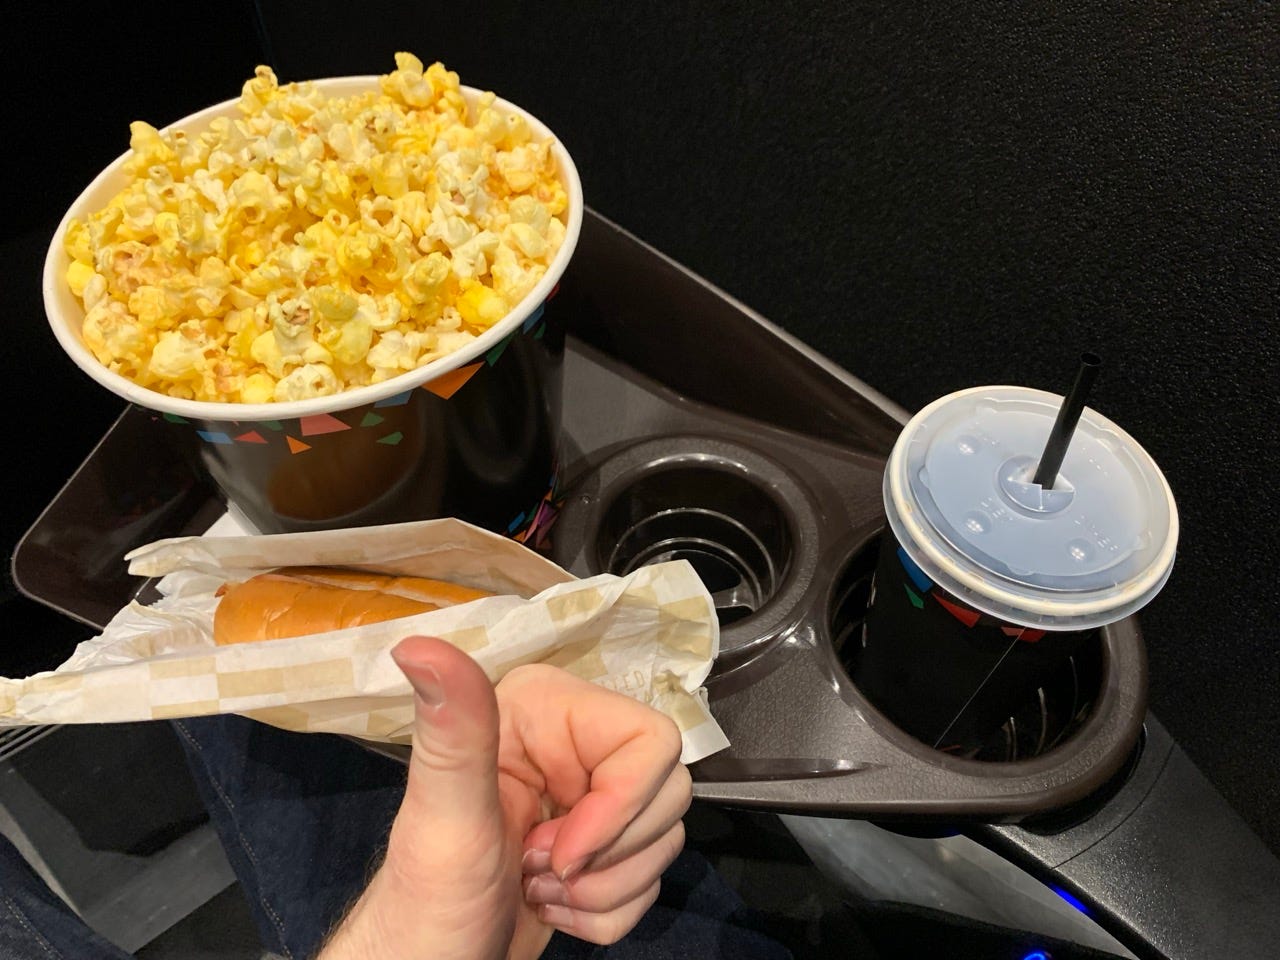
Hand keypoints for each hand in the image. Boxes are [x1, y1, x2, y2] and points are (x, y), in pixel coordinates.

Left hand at [319, 635, 689, 959]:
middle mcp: (573, 742)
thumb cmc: (424, 903)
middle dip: (610, 856)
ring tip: (535, 891)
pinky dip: (607, 910)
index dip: (622, 806)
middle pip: (666, 790)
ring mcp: (589, 796)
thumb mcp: (442, 819)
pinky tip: (551, 908)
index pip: (650, 738)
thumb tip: (418, 647)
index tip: (561, 852)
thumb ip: (452, 732)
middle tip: (536, 871)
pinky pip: (649, 875)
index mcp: (542, 710)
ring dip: (606, 889)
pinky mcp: (600, 845)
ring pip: (663, 838)